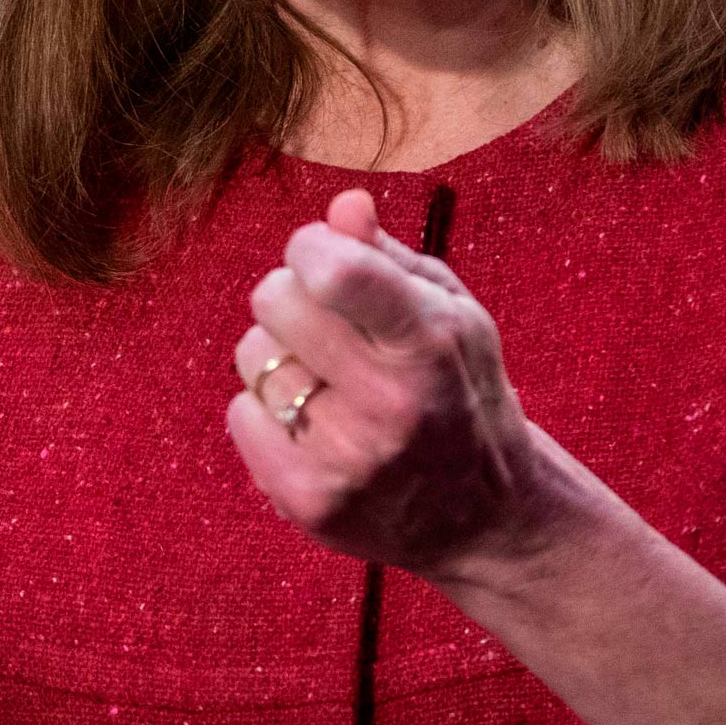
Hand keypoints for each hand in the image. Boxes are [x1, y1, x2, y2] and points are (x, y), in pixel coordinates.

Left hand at [227, 189, 552, 577]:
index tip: (327, 261)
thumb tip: (342, 205)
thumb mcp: (454, 315)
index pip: (333, 269)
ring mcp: (346, 460)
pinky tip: (311, 425)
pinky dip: (264, 411)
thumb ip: (391, 257)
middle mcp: (389, 405)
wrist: (486, 519)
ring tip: (327, 381)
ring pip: (253, 356)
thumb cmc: (463, 394)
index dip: (312, 248)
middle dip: (293, 296)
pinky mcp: (309, 502)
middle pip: (275, 300)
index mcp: (430, 345)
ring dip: (280, 356)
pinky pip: (239, 414)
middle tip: (327, 326)